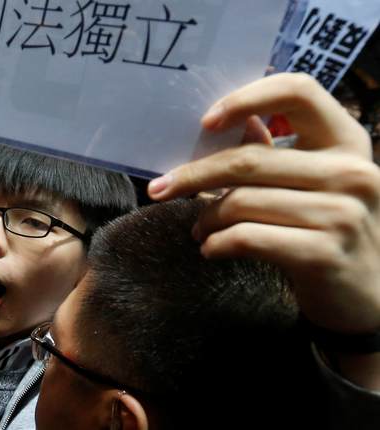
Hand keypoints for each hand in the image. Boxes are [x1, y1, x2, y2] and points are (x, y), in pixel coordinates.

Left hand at [147, 73, 379, 336]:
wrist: (366, 295)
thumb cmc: (328, 229)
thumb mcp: (315, 182)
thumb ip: (277, 152)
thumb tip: (225, 120)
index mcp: (348, 141)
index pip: (298, 91)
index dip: (246, 98)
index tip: (206, 121)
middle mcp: (352, 171)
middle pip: (249, 159)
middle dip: (193, 175)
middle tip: (160, 188)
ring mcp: (343, 214)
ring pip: (241, 202)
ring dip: (206, 219)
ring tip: (200, 230)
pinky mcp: (324, 253)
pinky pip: (247, 238)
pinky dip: (217, 244)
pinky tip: (211, 249)